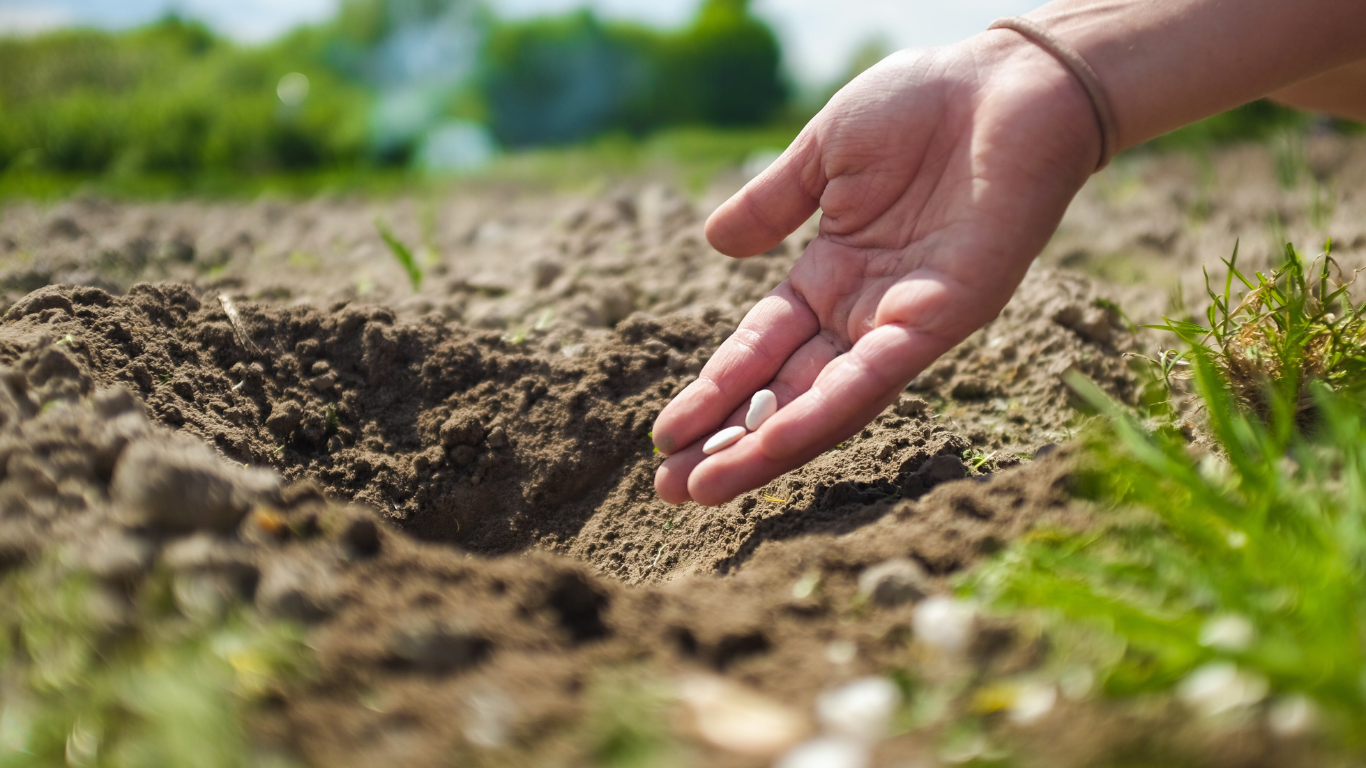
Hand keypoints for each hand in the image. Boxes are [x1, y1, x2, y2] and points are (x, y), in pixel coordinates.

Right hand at [651, 31, 1100, 505]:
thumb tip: (715, 241)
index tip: (668, 435)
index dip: (716, 391)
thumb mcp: (825, 155)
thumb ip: (774, 203)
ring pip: (825, 403)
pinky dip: (822, 413)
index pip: (762, 350)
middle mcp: (866, 312)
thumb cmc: (925, 105)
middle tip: (672, 490)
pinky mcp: (946, 318)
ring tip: (706, 489)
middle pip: (785, 393)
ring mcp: (905, 322)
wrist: (1010, 79)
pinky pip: (875, 377)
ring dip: (766, 448)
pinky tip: (772, 443)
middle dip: (730, 442)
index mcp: (832, 275)